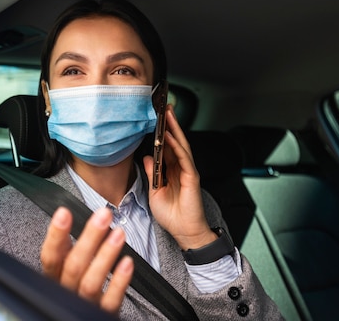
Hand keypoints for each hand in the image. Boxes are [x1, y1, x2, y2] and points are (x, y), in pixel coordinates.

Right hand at [40, 207, 133, 313]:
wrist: (82, 319)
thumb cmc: (75, 288)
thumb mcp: (64, 268)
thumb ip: (64, 248)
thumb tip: (65, 215)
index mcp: (54, 278)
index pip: (50, 257)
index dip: (55, 235)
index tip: (64, 212)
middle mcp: (66, 292)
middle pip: (73, 266)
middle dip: (89, 238)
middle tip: (103, 215)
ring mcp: (84, 305)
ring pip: (91, 282)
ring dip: (105, 255)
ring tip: (118, 233)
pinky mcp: (103, 315)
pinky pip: (110, 301)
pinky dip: (118, 282)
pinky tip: (126, 263)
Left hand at [143, 105, 216, 249]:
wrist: (184, 232)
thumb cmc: (171, 215)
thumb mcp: (154, 191)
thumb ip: (152, 173)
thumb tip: (148, 157)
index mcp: (171, 170)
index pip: (166, 147)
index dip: (160, 132)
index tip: (154, 118)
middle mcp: (180, 168)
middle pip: (175, 141)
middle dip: (169, 124)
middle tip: (163, 107)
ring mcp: (187, 171)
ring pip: (181, 145)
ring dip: (174, 129)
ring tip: (168, 114)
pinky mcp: (191, 177)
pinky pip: (184, 158)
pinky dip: (178, 146)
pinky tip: (172, 137)